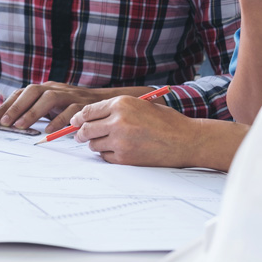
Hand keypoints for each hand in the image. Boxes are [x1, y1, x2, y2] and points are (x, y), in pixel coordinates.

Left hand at [0, 82, 147, 132]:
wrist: (105, 104)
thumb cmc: (72, 108)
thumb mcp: (51, 108)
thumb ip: (33, 111)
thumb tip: (7, 123)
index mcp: (45, 88)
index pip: (22, 92)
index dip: (7, 104)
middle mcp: (56, 88)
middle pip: (33, 91)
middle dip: (16, 106)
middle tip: (4, 123)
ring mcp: (70, 94)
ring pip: (49, 97)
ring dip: (32, 112)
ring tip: (21, 126)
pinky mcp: (84, 104)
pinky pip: (70, 110)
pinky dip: (58, 120)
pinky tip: (48, 131)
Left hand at [69, 95, 201, 166]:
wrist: (187, 140)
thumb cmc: (165, 122)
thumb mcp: (140, 105)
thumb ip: (115, 109)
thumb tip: (86, 117)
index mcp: (121, 104)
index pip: (87, 112)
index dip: (77, 119)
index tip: (75, 123)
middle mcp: (118, 121)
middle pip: (85, 129)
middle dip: (81, 134)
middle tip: (82, 136)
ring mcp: (120, 141)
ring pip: (93, 145)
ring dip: (97, 145)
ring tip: (111, 142)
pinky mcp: (124, 158)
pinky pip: (105, 157)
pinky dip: (109, 155)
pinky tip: (122, 151)